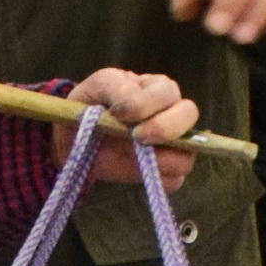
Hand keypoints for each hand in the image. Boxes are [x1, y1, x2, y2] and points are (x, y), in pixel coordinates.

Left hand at [57, 66, 198, 191]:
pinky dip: (155, 177)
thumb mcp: (98, 86)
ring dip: (161, 158)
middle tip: (136, 136)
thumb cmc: (92, 104)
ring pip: (185, 153)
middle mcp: (172, 114)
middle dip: (164, 127)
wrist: (76, 136)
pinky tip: (134, 168)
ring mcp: (172, 146)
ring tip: (135, 154)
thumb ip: (115, 86)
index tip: (118, 113)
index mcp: (158, 89)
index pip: (167, 93)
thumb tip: (131, 101)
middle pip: (189, 116)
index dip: (145, 104)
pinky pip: (173, 180)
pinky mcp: (163, 172)